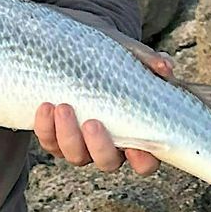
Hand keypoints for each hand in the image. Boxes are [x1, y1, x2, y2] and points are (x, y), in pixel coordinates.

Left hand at [34, 46, 173, 176]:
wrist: (74, 48)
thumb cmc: (110, 58)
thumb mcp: (128, 54)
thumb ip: (147, 60)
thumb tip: (165, 65)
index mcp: (134, 134)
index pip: (145, 162)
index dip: (142, 160)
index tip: (135, 146)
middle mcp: (109, 146)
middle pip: (107, 163)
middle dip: (98, 147)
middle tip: (91, 123)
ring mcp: (81, 145)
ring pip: (76, 157)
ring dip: (68, 136)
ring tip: (63, 107)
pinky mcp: (55, 138)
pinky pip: (49, 143)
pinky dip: (46, 128)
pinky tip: (45, 106)